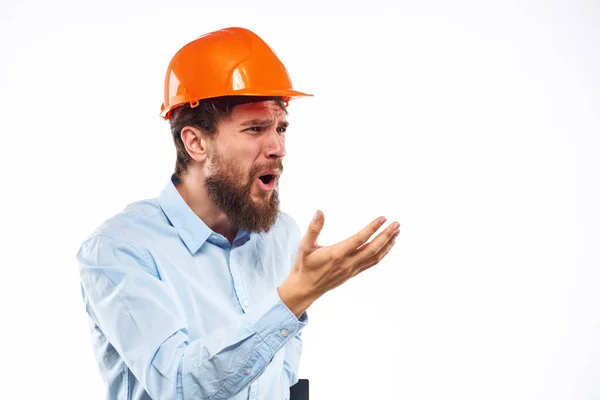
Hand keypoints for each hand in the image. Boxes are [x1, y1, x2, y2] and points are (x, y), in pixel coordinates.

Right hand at [278, 211, 399, 316]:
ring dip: (387, 244)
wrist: (305, 288)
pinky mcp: (354, 272)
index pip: (359, 239)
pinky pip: (372, 262)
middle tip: (397, 224)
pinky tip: (387, 245)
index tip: (383, 218)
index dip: (372, 229)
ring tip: (397, 232)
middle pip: (373, 248)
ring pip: (375, 257)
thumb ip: (313, 228)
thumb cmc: (304, 265)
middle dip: (386, 235)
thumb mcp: (305, 246)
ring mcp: (352, 269)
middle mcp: (347, 263)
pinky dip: (382, 253)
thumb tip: (319, 211)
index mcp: (336, 255)